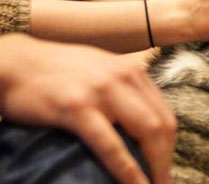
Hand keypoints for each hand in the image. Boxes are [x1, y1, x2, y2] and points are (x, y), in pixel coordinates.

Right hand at [0, 34, 175, 183]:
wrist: (13, 62)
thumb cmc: (53, 70)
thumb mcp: (98, 69)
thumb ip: (121, 89)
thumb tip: (139, 117)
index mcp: (131, 71)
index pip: (164, 113)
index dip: (169, 145)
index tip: (164, 167)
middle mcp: (124, 77)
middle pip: (162, 124)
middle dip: (165, 159)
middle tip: (162, 183)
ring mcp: (102, 91)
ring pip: (147, 132)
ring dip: (155, 166)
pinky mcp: (77, 108)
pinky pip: (110, 144)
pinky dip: (127, 169)